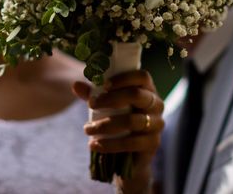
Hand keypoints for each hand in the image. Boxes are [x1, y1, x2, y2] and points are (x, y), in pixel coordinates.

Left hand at [73, 70, 163, 193]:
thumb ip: (94, 95)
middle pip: (137, 95)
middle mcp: (156, 104)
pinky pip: (132, 142)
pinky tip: (95, 145)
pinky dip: (111, 144)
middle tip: (91, 104)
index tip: (103, 85)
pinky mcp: (153, 143)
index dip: (123, 78)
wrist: (130, 155)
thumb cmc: (119, 121)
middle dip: (111, 99)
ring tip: (87, 129)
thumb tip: (76, 85)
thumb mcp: (106, 106)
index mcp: (147, 90)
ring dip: (105, 125)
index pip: (142, 76)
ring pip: (132, 121)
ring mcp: (157, 124)